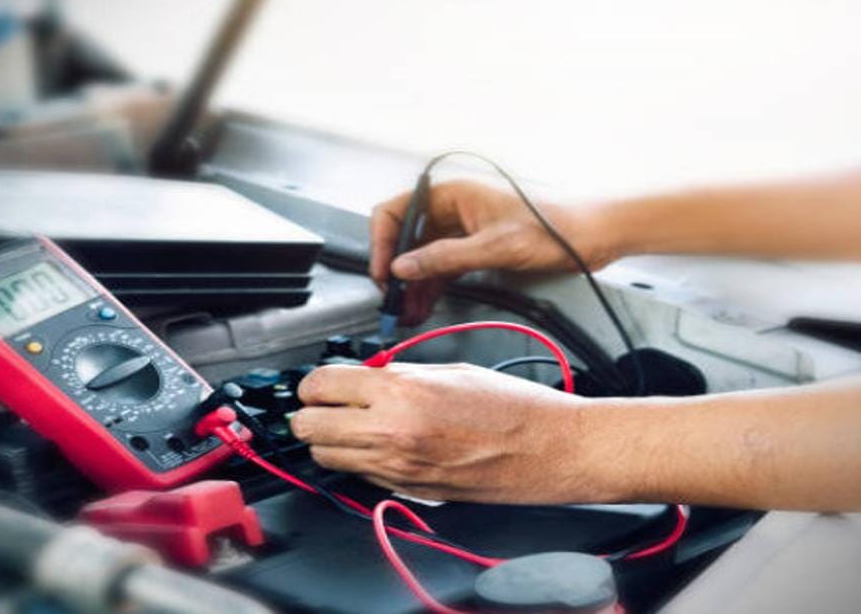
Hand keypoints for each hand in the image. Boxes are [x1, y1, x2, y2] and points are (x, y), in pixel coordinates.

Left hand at [292, 362, 615, 503]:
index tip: (320, 383)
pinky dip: (361, 461)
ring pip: (326, 458)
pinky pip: (361, 476)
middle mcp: (391, 433)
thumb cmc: (514, 407)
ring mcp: (398, 468)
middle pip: (308, 427)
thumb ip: (398, 373)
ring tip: (353, 426)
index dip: (313, 383)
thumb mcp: (449, 370)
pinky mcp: (409, 492)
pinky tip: (384, 445)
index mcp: (401, 392)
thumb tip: (362, 375)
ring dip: (330, 441)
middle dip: (310, 414)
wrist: (552, 449)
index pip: (319, 385)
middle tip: (326, 405)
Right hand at [370, 179, 615, 324]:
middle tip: (392, 299)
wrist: (591, 236)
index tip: (384, 273)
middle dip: (396, 269)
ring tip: (406, 311)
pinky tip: (424, 306)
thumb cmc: (552, 228)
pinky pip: (441, 266)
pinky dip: (431, 286)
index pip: (396, 211)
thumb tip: (403, 267)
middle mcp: (452, 207)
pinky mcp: (474, 246)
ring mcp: (462, 227)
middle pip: (405, 236)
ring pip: (422, 255)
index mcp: (452, 193)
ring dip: (412, 283)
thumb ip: (444, 257)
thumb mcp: (494, 247)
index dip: (382, 242)